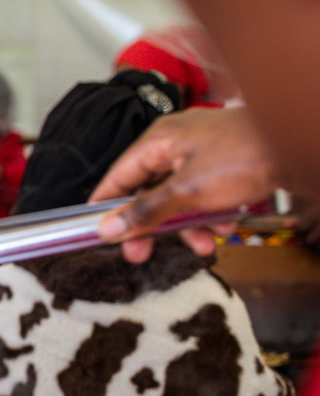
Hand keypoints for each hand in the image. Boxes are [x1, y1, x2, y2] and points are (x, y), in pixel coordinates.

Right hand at [89, 106, 279, 261]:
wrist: (303, 145)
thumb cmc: (246, 157)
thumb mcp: (188, 192)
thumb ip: (145, 212)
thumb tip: (107, 229)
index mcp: (158, 141)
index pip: (117, 176)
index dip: (104, 206)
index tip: (96, 233)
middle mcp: (175, 146)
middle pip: (146, 192)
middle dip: (149, 226)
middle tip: (140, 254)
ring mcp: (200, 156)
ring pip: (177, 199)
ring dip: (187, 227)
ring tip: (203, 245)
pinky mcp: (222, 168)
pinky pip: (202, 198)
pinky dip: (209, 216)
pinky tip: (224, 229)